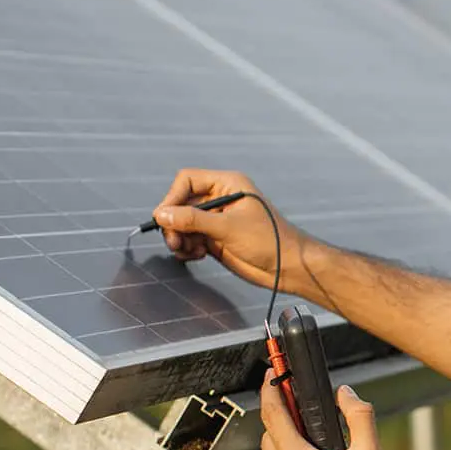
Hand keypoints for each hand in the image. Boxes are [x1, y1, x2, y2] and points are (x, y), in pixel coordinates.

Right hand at [150, 169, 321, 303]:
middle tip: (174, 241)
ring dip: (179, 238)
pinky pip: (190, 239)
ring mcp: (217, 220)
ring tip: (187, 250)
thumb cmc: (269, 240)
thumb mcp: (228, 227)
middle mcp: (220, 199)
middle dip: (174, 223)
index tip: (164, 218)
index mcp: (228, 185)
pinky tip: (197, 255)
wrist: (288, 268)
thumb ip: (193, 220)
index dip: (173, 198)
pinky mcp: (215, 239)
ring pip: (183, 224)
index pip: (188, 181)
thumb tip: (162, 214)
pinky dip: (187, 248)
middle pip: (181, 204)